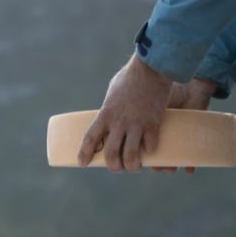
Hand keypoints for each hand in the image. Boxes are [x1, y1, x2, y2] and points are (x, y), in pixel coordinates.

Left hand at [77, 53, 216, 172]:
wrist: (152, 69)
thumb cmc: (130, 77)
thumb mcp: (112, 92)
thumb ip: (110, 109)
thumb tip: (110, 121)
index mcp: (105, 114)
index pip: (91, 138)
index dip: (85, 153)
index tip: (82, 163)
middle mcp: (119, 122)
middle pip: (111, 154)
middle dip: (113, 166)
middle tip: (117, 167)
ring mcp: (136, 125)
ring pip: (131, 156)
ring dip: (132, 166)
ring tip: (134, 166)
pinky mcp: (153, 125)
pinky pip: (150, 147)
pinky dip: (149, 153)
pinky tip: (149, 151)